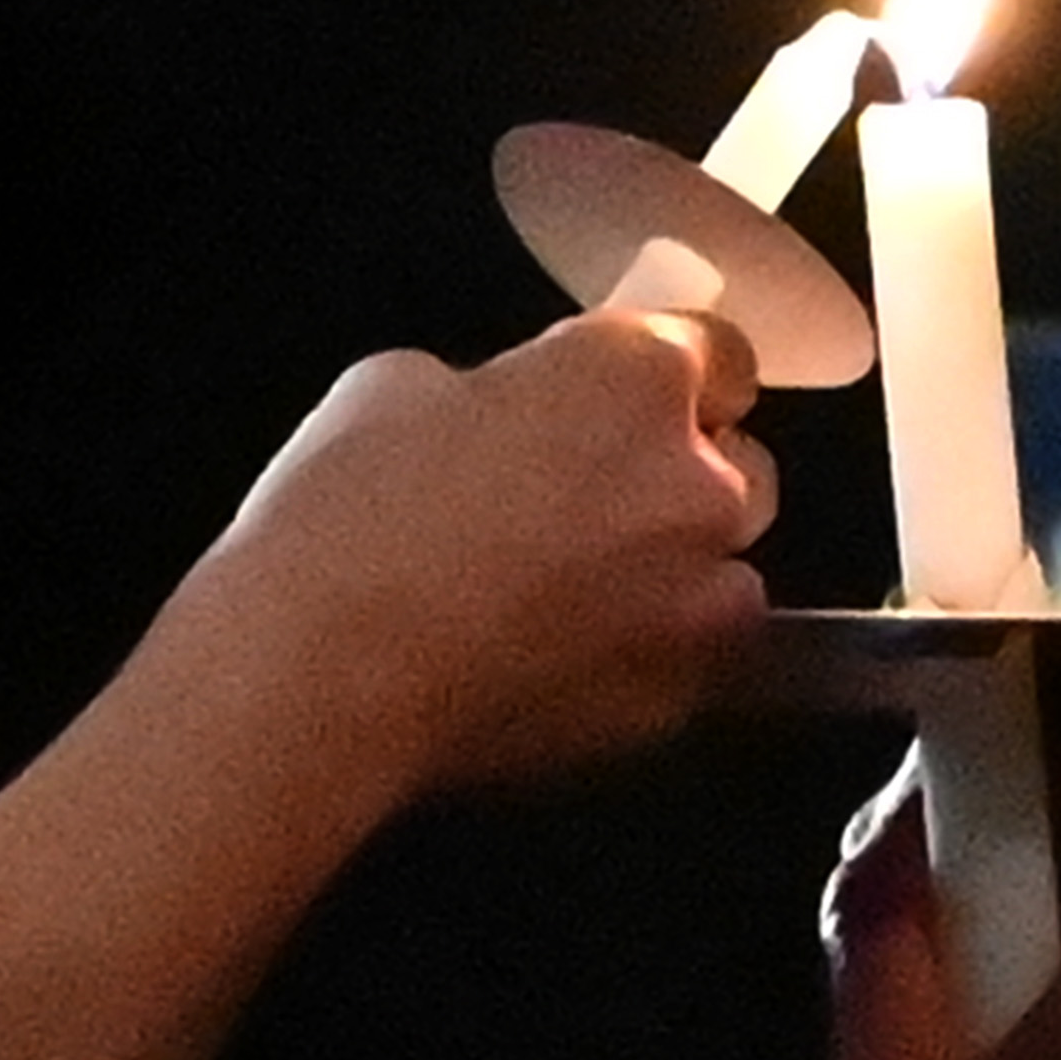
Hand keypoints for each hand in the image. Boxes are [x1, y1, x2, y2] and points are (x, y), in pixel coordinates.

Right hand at [190, 310, 773, 794]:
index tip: (636, 397)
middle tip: (580, 501)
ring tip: (567, 598)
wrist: (323, 674)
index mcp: (639, 378)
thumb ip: (498, 392)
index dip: (673, 377)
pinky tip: (551, 665)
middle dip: (675, 478)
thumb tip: (507, 416)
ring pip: (723, 578)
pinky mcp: (671, 704)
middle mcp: (698, 484)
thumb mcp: (400, 389)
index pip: (722, 356)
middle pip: (737, 467)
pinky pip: (680, 666)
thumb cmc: (348, 515)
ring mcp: (697, 604)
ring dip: (669, 577)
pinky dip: (635, 661)